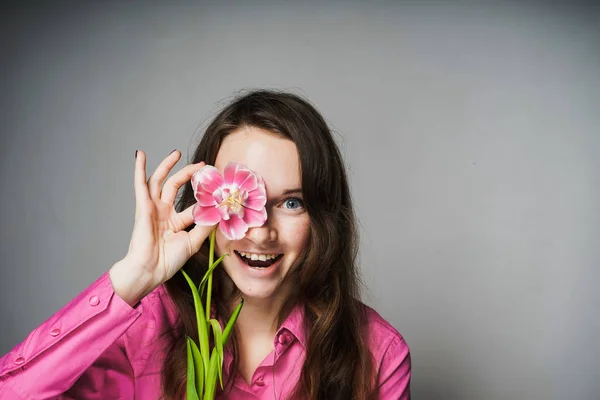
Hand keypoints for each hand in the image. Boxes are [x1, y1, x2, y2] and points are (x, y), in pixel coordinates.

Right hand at [109, 150, 213, 305]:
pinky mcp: (143, 207)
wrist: (149, 271)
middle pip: (176, 186)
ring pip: (160, 181)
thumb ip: (205, 226)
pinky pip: (141, 184)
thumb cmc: (167, 261)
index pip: (193, 204)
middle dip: (189, 174)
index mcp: (175, 221)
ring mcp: (153, 208)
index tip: (219, 188)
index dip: (205, 196)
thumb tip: (220, 212)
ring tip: (176, 153)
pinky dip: (139, 169)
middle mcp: (163, 212)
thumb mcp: (192, 242)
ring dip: (167, 166)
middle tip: (203, 165)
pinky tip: (140, 155)